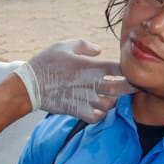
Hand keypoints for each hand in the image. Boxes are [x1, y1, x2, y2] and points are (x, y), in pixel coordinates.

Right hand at [14, 39, 135, 122]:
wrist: (29, 85)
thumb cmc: (46, 62)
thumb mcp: (64, 46)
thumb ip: (85, 45)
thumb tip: (99, 50)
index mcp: (91, 66)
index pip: (120, 68)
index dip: (129, 68)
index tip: (128, 68)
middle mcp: (91, 84)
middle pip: (122, 88)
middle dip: (132, 87)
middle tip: (134, 85)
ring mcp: (85, 99)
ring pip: (111, 104)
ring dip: (114, 101)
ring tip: (111, 97)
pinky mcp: (77, 111)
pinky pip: (97, 117)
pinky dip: (101, 114)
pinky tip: (98, 109)